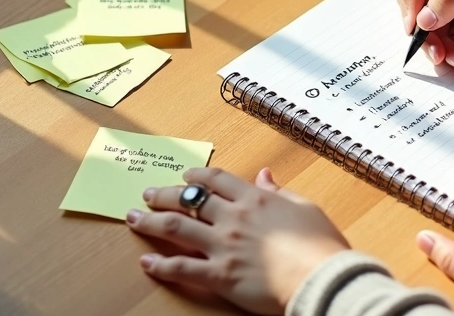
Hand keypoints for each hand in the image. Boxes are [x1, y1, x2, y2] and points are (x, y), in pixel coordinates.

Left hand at [126, 167, 347, 314]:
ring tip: (133, 218)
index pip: (216, 179)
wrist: (320, 277)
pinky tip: (146, 262)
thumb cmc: (320, 245)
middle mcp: (233, 217)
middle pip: (188, 199)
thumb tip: (264, 175)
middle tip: (148, 193)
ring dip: (150, 220)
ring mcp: (223, 245)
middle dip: (164, 194)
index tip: (185, 176)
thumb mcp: (304, 207)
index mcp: (255, 199)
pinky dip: (161, 264)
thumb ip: (279, 191)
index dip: (196, 175)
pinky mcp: (219, 275)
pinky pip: (182, 267)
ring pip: (176, 227)